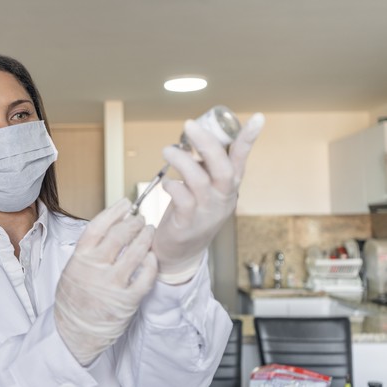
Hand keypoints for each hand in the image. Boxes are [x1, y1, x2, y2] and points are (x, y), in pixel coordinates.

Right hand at [54, 198, 157, 365]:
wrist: (75, 331)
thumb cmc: (75, 298)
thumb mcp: (73, 267)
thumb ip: (90, 249)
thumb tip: (112, 225)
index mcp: (80, 258)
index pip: (99, 226)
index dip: (114, 211)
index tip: (126, 204)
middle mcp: (96, 268)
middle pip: (120, 235)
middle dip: (134, 223)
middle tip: (141, 219)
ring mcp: (112, 284)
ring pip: (136, 252)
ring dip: (146, 238)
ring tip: (149, 232)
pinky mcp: (127, 300)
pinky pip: (146, 276)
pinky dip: (151, 263)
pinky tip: (152, 256)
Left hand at [152, 113, 263, 283]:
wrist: (182, 251)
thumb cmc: (192, 212)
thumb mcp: (205, 188)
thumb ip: (204, 166)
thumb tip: (197, 136)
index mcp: (228, 185)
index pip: (241, 159)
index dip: (249, 138)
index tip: (258, 118)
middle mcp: (222, 197)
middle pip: (222, 168)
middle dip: (207, 143)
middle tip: (189, 125)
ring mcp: (206, 212)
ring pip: (199, 181)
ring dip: (182, 161)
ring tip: (168, 150)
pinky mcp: (187, 223)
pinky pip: (182, 199)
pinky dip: (173, 186)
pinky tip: (167, 183)